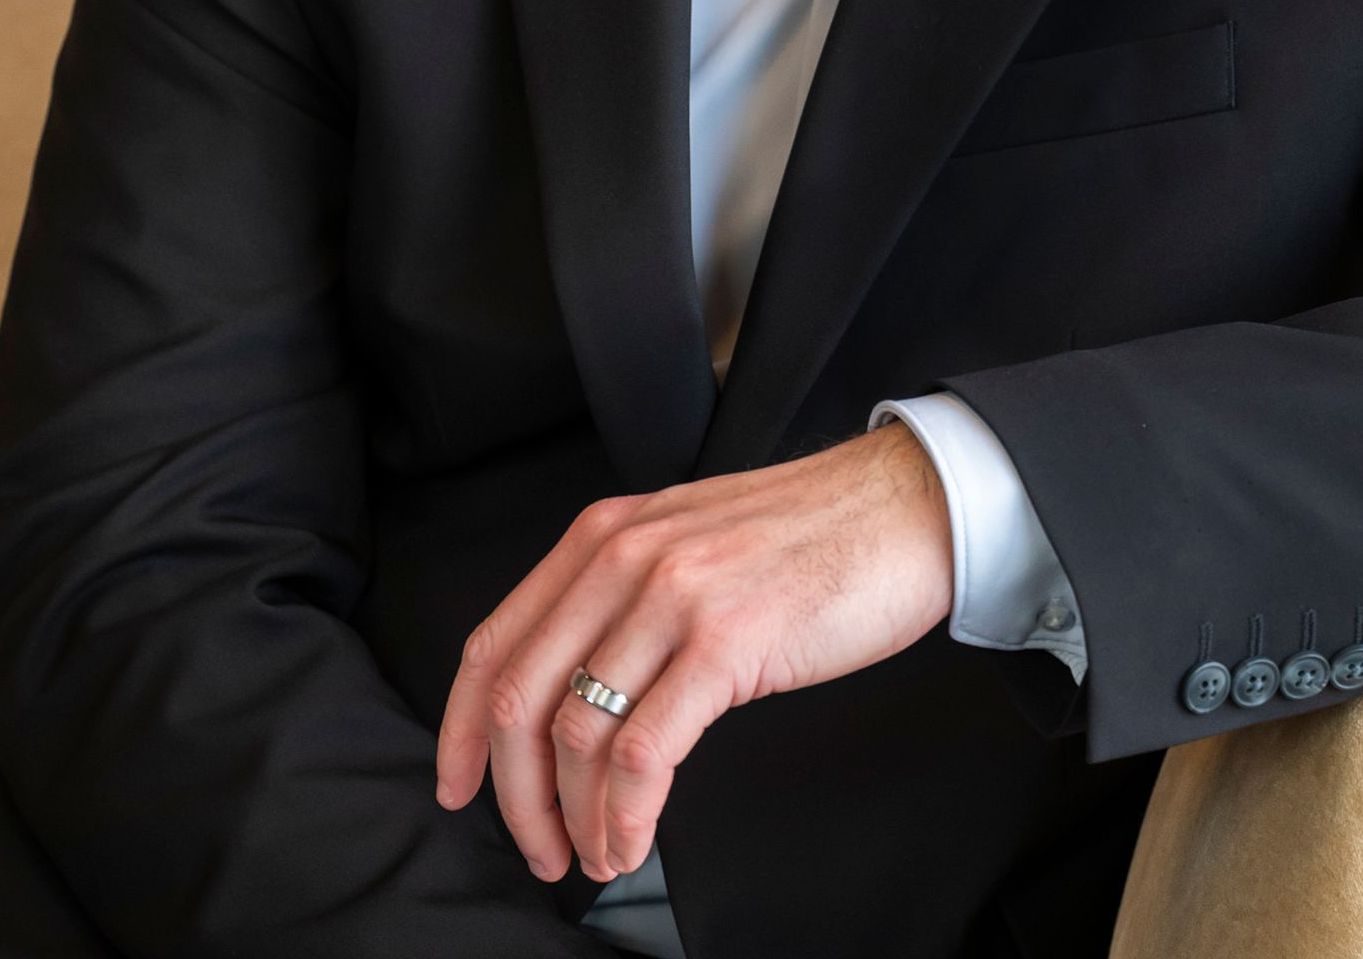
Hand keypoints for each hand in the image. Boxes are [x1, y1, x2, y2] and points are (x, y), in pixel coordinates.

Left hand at [434, 422, 952, 883]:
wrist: (903, 506)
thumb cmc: (810, 533)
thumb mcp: (688, 538)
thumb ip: (624, 592)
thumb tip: (574, 691)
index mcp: (605, 534)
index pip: (493, 641)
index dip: (460, 729)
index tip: (459, 785)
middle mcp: (625, 556)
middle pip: (519, 699)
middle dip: (515, 797)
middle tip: (540, 849)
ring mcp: (673, 596)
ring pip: (574, 734)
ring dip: (575, 820)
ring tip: (600, 856)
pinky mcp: (724, 641)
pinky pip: (642, 752)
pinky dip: (625, 816)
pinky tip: (636, 840)